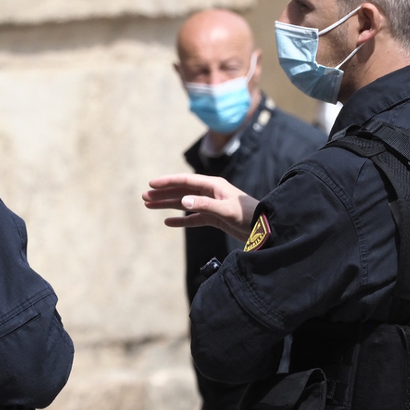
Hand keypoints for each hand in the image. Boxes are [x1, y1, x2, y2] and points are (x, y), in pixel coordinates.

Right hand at [142, 173, 258, 240]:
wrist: (265, 227)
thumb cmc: (250, 215)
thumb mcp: (227, 210)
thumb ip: (205, 205)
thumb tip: (183, 201)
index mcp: (213, 185)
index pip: (186, 181)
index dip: (168, 182)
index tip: (151, 184)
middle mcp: (211, 193)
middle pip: (182, 191)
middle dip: (163, 194)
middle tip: (144, 197)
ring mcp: (212, 205)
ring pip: (185, 204)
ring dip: (167, 205)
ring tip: (150, 205)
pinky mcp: (215, 218)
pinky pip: (194, 219)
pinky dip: (181, 220)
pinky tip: (168, 221)